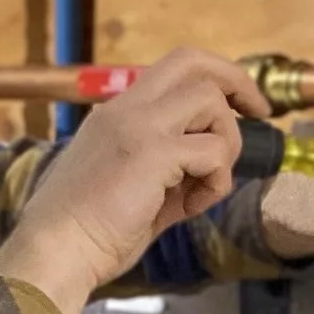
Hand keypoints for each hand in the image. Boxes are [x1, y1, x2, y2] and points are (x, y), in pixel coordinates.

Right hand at [0, 49, 266, 313]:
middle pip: (194, 61)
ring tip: (205, 186)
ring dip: (225, 144)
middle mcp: (125, 109)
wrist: (55, 252)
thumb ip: (170, 168)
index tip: (242, 107)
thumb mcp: (132, 186)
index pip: (174, 70)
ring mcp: (137, 126)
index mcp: (116, 114)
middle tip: (259, 115)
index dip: (216, 80)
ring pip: (210, 102)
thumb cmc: (86, 233)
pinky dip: (216, 182)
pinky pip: (212, 152)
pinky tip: (191, 207)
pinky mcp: (151, 153)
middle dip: (237, 83)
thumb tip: (211, 166)